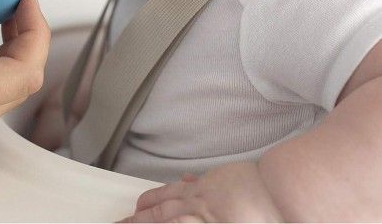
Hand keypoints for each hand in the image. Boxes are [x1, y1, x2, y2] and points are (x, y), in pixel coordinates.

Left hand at [122, 163, 283, 222]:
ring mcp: (205, 216)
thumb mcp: (224, 176)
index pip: (167, 194)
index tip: (137, 207)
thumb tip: (188, 180)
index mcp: (200, 189)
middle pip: (162, 210)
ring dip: (149, 221)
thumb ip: (204, 181)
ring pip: (169, 220)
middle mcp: (198, 202)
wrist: (274, 189)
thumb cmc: (255, 184)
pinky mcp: (214, 223)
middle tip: (122, 221)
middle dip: (140, 217)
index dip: (149, 201)